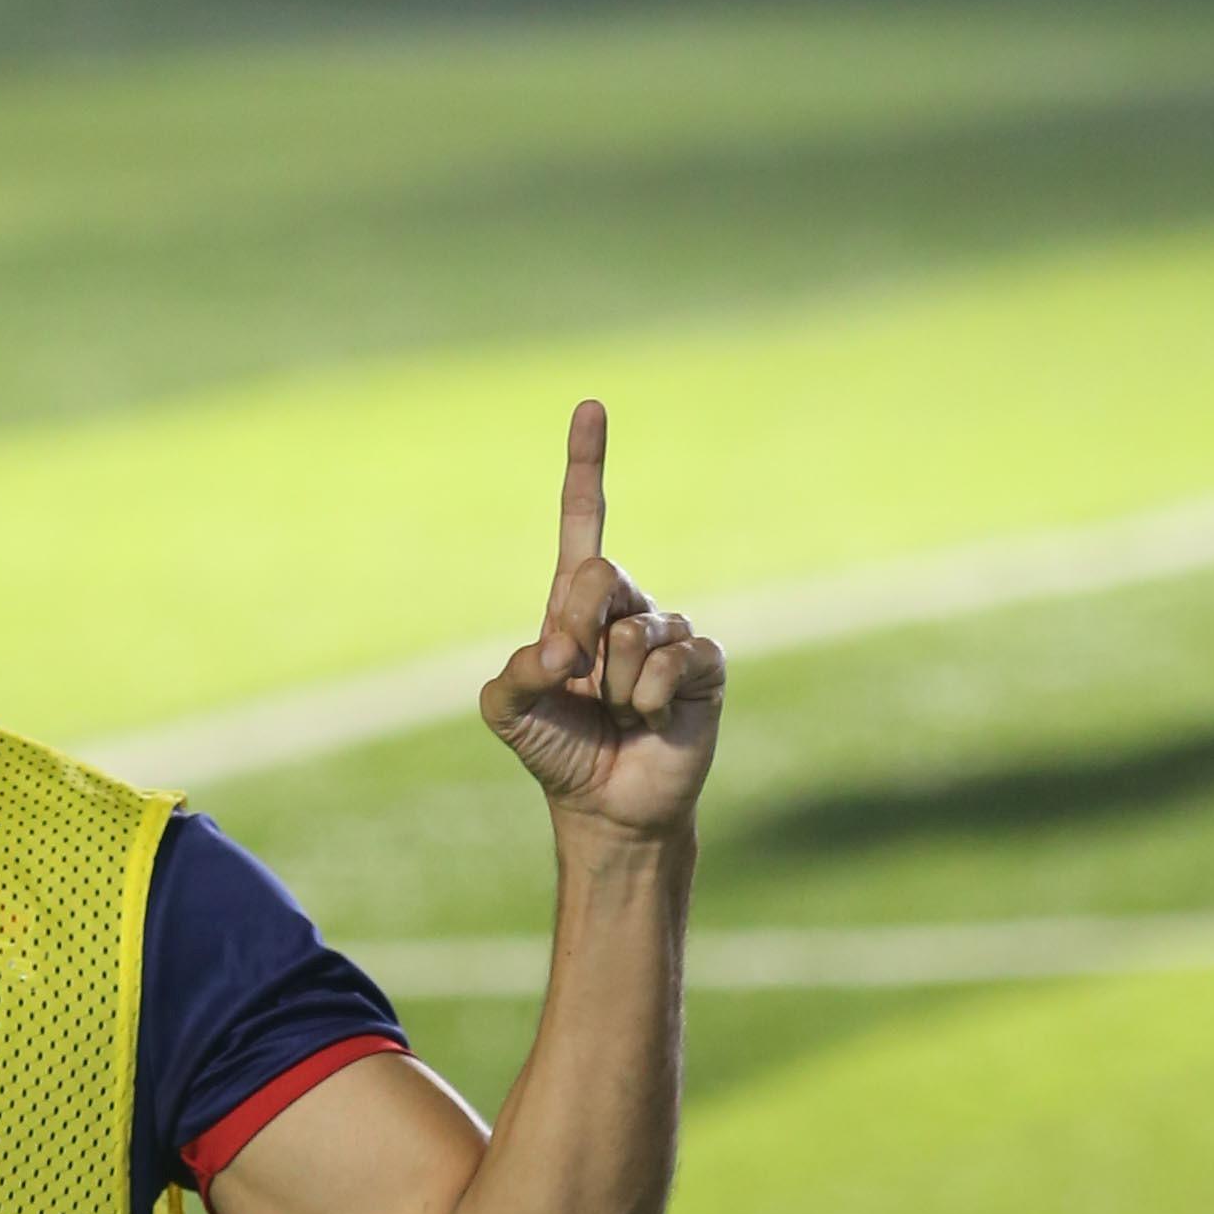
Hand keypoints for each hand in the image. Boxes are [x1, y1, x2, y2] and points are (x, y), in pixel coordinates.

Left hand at [477, 398, 721, 837]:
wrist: (606, 806)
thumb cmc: (556, 750)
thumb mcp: (508, 712)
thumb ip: (514, 675)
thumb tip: (559, 652)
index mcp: (577, 604)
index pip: (584, 523)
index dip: (586, 467)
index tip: (589, 407)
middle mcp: (627, 607)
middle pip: (599, 577)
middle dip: (575, 630)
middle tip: (571, 678)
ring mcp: (669, 634)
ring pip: (635, 634)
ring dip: (617, 686)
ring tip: (622, 714)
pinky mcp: (705, 666)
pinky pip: (675, 660)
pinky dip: (652, 698)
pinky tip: (653, 719)